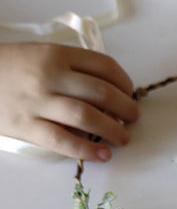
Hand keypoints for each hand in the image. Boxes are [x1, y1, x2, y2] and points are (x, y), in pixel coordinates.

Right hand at [0, 42, 138, 160]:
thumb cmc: (11, 69)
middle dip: (126, 108)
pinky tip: (103, 155)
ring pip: (86, 116)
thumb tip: (111, 91)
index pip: (104, 66)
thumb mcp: (40, 55)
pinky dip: (87, 149)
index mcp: (56, 54)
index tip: (130, 93)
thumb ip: (72, 68)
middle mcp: (49, 76)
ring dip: (113, 129)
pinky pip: (63, 140)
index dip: (124, 82)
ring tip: (123, 138)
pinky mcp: (27, 126)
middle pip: (101, 92)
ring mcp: (38, 102)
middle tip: (133, 118)